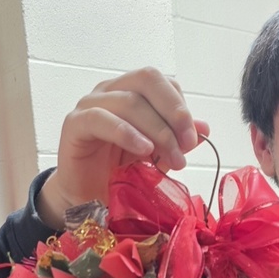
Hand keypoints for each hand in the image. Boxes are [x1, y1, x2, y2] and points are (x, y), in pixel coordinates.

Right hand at [37, 68, 209, 227]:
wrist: (88, 197)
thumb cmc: (120, 173)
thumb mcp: (157, 156)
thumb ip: (177, 140)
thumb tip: (204, 128)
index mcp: (131, 92)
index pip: (163, 83)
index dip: (181, 107)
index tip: (193, 139)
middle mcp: (111, 91)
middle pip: (147, 80)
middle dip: (174, 112)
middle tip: (187, 144)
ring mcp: (90, 104)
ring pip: (129, 101)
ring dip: (158, 131)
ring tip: (172, 160)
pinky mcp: (74, 124)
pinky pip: (101, 119)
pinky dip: (127, 133)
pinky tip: (144, 150)